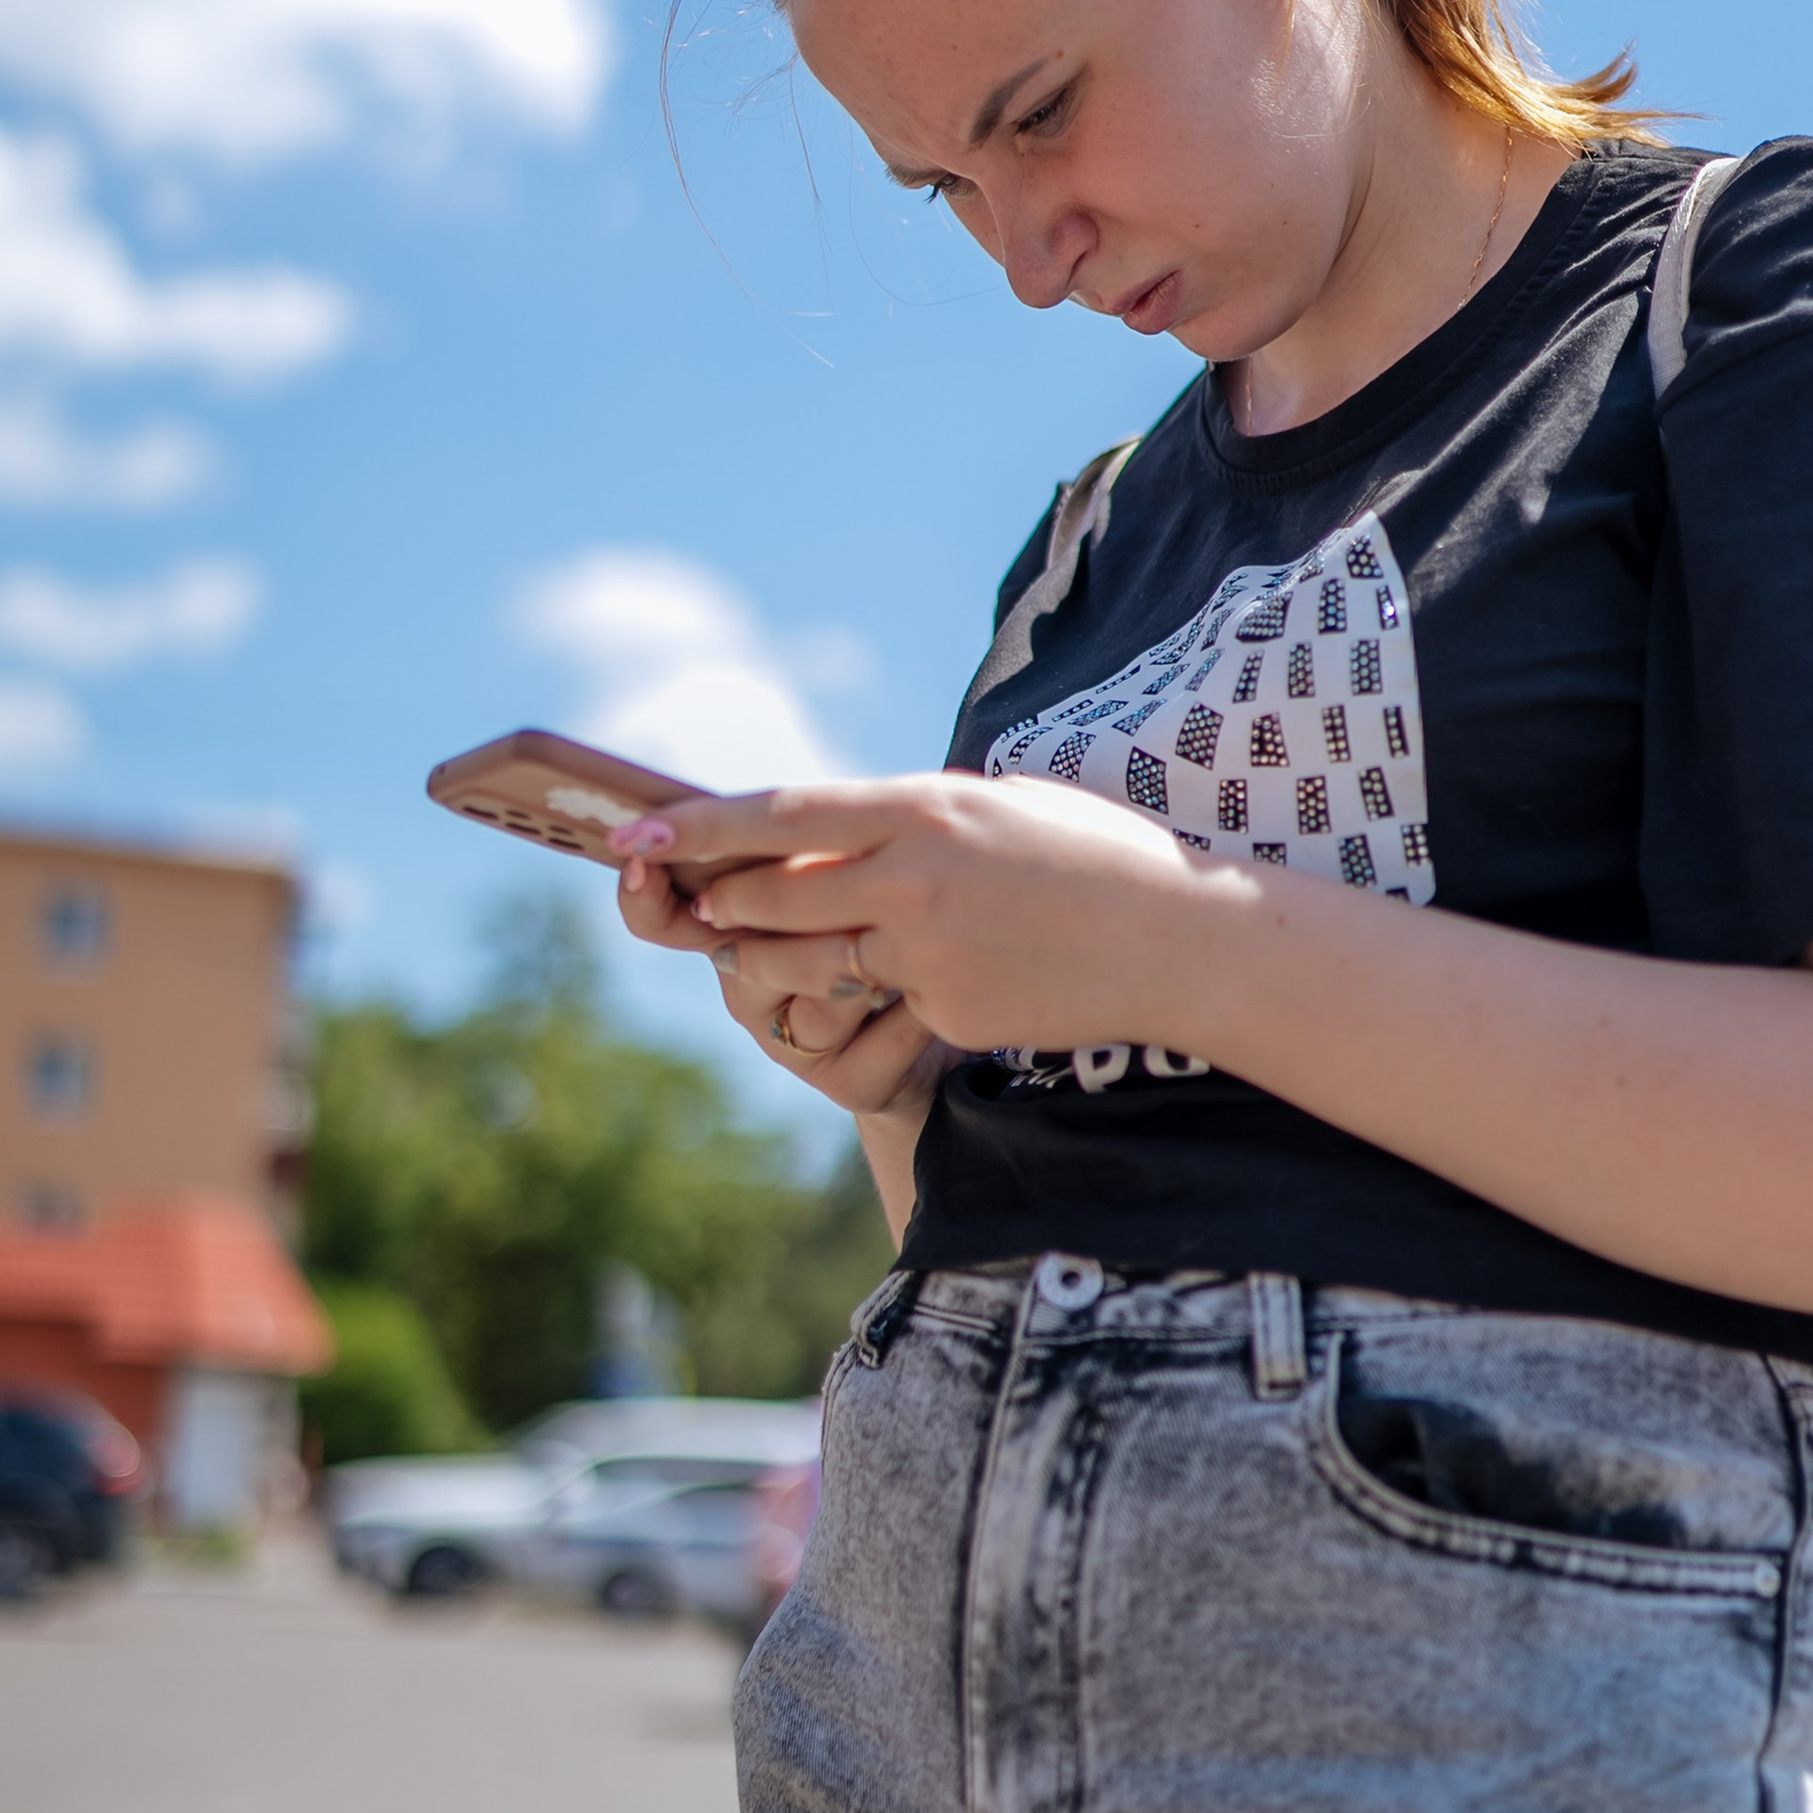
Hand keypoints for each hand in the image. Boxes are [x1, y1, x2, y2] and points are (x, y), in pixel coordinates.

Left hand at [610, 770, 1222, 1066]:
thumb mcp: (995, 803)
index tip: (634, 832)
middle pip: (769, 894)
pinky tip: (929, 972)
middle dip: (721, 898)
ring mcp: (925, 949)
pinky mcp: (944, 1009)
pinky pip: (880, 1000)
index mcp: (922, 806)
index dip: (697, 828)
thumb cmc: (1093, 855)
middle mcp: (911, 875)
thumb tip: (833, 828)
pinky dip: (880, 989)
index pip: (780, 813)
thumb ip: (911, 815)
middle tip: (695, 897)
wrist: (1179, 940)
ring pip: (801, 959)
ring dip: (767, 953)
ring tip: (762, 940)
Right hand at [612, 811, 945, 1123]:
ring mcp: (793, 1043)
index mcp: (735, 929)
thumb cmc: (889, 919)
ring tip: (915, 943)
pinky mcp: (847, 1081)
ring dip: (876, 958)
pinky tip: (937, 991)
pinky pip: (881, 1033)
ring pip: (821, 989)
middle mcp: (748, 990)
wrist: (953, 1007)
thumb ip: (797, 849)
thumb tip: (764, 804)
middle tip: (870, 896)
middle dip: (819, 914)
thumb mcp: (845, 870)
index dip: (644, 894)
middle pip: (754, 950)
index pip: (664, 917)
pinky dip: (919, 1003)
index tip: (640, 857)